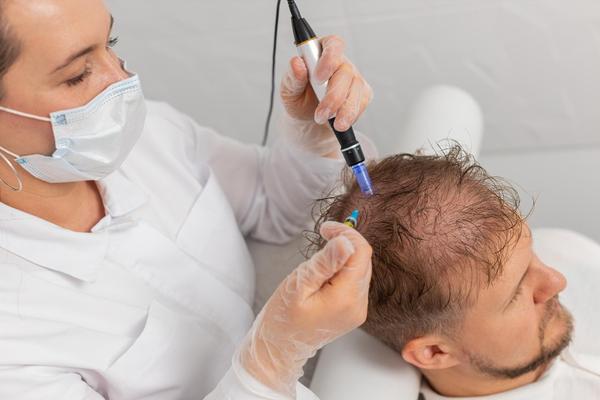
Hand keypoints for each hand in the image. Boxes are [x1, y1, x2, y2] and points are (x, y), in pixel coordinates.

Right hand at [239, 222, 372, 396]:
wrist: (280, 348)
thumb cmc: (282, 318)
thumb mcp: (299, 284)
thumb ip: (325, 263)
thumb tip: (346, 242)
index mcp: (346, 298)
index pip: (360, 252)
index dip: (346, 234)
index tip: (324, 228)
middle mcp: (358, 305)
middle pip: (363, 260)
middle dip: (345, 243)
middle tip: (322, 236)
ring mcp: (358, 310)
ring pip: (360, 269)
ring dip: (343, 257)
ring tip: (318, 262)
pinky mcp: (353, 312)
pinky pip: (355, 282)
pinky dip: (342, 271)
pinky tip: (324, 275)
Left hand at [280, 35, 373, 131]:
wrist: (308, 119)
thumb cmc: (299, 98)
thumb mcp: (289, 89)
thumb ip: (292, 77)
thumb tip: (296, 63)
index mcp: (321, 52)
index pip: (333, 44)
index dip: (329, 59)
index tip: (318, 79)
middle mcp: (340, 62)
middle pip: (345, 71)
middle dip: (333, 96)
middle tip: (320, 114)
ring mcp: (353, 77)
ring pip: (356, 88)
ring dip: (343, 109)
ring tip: (327, 121)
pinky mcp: (362, 94)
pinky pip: (361, 103)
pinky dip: (350, 115)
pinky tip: (339, 122)